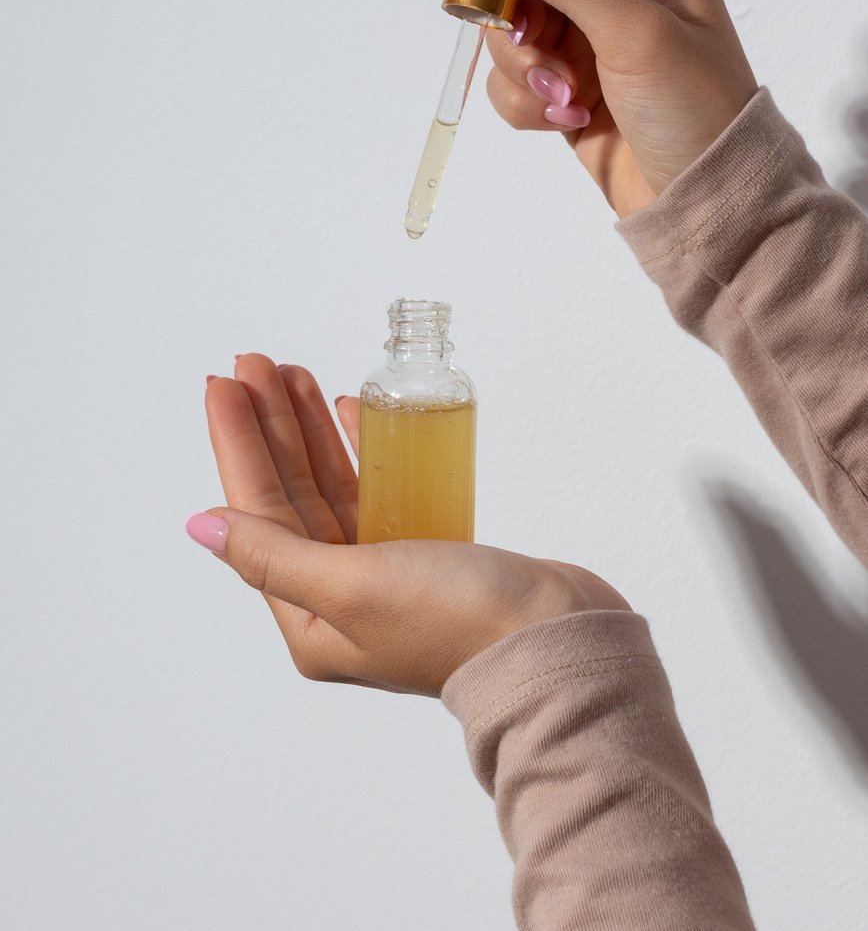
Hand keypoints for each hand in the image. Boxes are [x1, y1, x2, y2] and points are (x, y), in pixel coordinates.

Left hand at [192, 354, 628, 696]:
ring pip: (329, 487)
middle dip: (270, 426)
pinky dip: (359, 451)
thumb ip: (272, 555)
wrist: (556, 638)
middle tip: (255, 364)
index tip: (225, 384)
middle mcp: (339, 599)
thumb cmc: (458, 621)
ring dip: (308, 431)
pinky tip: (344, 414)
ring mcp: (383, 576)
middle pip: (289, 495)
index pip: (257, 513)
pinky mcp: (425, 556)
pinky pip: (374, 492)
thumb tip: (200, 527)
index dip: (238, 443)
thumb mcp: (351, 587)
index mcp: (310, 618)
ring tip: (292, 376)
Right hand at [409, 0, 757, 216]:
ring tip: (566, 102)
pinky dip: (528, 103)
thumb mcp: (633, 33)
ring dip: (526, 72)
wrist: (705, 206)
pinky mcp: (569, 91)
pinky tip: (566, 122)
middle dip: (514, 24)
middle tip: (529, 51)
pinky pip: (515, 81)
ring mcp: (590, 44)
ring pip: (511, 36)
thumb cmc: (693, 112)